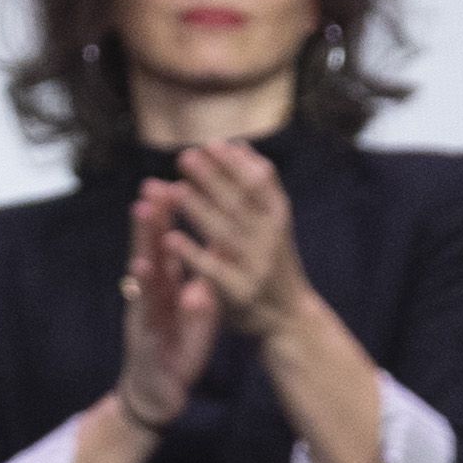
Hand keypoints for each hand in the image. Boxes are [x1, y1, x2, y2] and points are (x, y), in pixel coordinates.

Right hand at [110, 204, 222, 433]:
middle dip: (151, 217)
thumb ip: (201, 278)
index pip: (166, 243)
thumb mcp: (195, 309)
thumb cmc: (177, 345)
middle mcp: (150, 292)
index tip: (173, 182)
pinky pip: (148, 308)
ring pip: (143, 270)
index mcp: (165, 285)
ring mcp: (145, 311)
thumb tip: (219, 246)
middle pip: (150, 248)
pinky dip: (145, 287)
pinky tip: (145, 266)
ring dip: (143, 239)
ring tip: (143, 210)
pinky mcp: (145, 334)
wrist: (158, 391)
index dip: (169, 215)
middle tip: (151, 184)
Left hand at [154, 139, 317, 343]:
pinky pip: (212, 272)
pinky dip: (192, 254)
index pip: (260, 183)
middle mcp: (270, 240)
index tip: (211, 144)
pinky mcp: (238, 294)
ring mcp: (255, 267)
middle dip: (213, 179)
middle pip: (239, 204)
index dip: (236, 163)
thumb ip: (258, 187)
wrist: (291, 318)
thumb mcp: (274, 222)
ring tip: (175, 190)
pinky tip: (170, 239)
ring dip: (200, 211)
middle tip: (185, 157)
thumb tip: (238, 144)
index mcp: (278, 218)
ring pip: (224, 234)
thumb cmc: (274, 260)